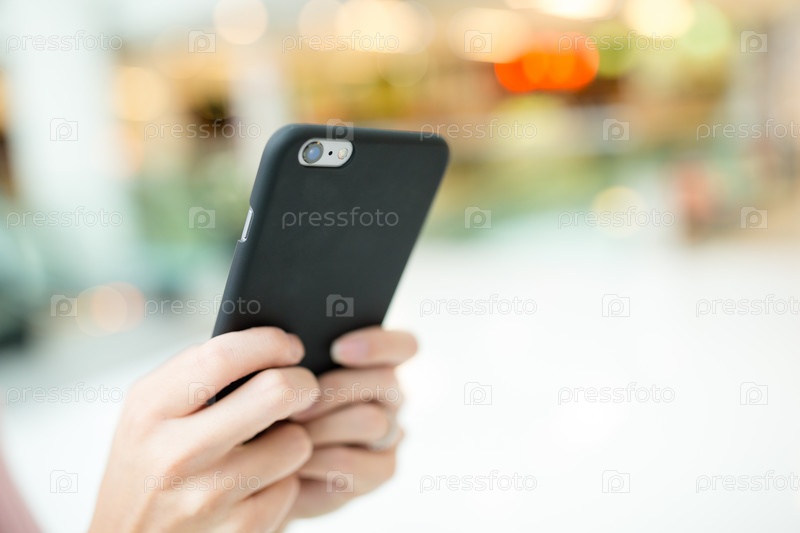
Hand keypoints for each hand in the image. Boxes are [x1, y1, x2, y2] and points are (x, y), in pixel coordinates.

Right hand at [89, 327, 318, 532]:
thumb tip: (271, 345)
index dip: (269, 343)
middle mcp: (176, 454)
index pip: (223, 356)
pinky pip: (291, 486)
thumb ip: (197, 374)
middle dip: (302, 383)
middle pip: (276, 392)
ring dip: (291, 439)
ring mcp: (208, 497)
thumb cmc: (147, 467)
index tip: (289, 346)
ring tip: (267, 443)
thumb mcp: (149, 413)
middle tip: (302, 386)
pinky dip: (282, 481)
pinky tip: (258, 484)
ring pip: (295, 442)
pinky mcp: (239, 530)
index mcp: (150, 410)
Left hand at [286, 327, 416, 519]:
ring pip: (372, 421)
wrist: (270, 467)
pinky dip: (314, 459)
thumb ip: (297, 358)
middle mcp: (390, 396)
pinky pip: (351, 460)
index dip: (379, 344)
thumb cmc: (276, 408)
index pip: (404, 346)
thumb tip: (286, 343)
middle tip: (292, 401)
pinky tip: (291, 461)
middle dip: (335, 389)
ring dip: (321, 426)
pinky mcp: (381, 470)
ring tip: (286, 431)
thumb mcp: (284, 376)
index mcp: (376, 362)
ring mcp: (391, 434)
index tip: (337, 350)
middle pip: (386, 380)